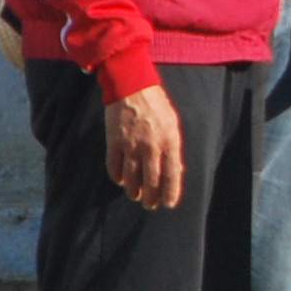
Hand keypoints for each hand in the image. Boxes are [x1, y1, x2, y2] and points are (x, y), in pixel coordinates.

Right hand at [103, 84, 184, 209]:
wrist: (132, 85)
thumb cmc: (156, 105)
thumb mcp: (173, 124)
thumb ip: (174, 147)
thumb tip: (176, 170)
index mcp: (170, 141)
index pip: (172, 175)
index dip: (170, 192)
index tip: (169, 204)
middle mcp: (151, 146)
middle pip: (151, 181)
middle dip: (151, 197)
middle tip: (150, 205)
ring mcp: (131, 145)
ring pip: (132, 178)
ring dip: (134, 191)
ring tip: (136, 196)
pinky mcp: (114, 141)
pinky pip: (114, 167)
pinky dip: (117, 177)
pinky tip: (120, 181)